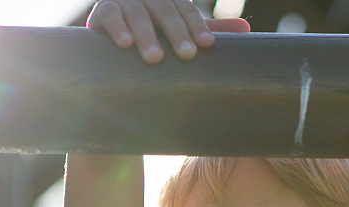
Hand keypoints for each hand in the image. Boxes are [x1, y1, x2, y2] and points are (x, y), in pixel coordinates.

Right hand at [87, 0, 249, 63]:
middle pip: (166, 11)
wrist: (112, 39)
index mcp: (170, 1)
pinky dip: (118, 29)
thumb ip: (206, 29)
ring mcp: (125, 2)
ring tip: (155, 58)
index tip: (207, 45)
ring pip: (138, 14)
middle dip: (177, 32)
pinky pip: (111, 16)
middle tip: (187, 55)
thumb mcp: (179, 31)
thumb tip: (246, 28)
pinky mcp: (102, 11)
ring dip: (147, 36)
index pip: (187, 10)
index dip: (197, 26)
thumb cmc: (154, 37)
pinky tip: (125, 44)